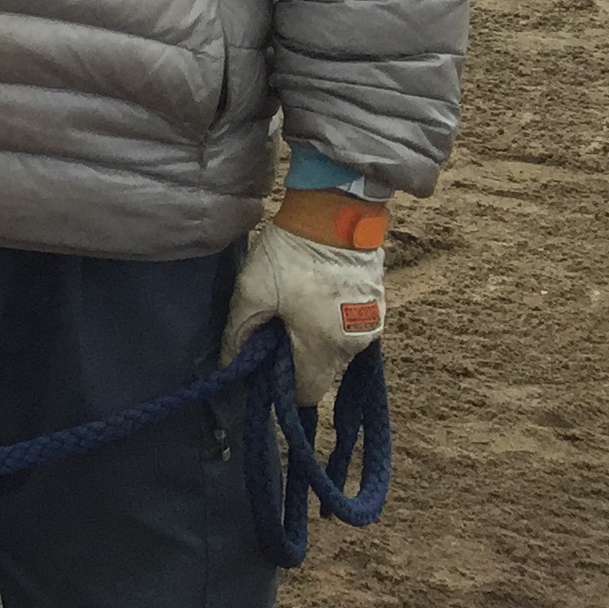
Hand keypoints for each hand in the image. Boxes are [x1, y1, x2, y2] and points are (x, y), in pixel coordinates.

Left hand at [223, 213, 386, 416]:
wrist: (336, 213)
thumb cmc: (292, 256)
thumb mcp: (252, 292)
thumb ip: (239, 334)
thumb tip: (230, 366)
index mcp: (326, 348)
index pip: (307, 394)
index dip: (282, 386)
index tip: (264, 366)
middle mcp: (356, 344)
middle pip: (321, 369)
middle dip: (295, 356)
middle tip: (273, 326)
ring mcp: (372, 322)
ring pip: (335, 346)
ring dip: (313, 335)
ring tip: (292, 304)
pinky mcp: (378, 302)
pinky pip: (347, 324)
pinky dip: (329, 318)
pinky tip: (311, 294)